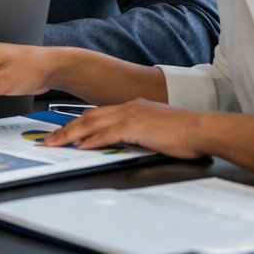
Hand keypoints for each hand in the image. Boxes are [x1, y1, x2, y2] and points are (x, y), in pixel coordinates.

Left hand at [43, 99, 208, 157]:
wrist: (202, 129)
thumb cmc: (186, 132)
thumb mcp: (156, 128)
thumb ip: (139, 131)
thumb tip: (127, 141)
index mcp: (133, 106)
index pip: (98, 114)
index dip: (78, 123)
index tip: (64, 131)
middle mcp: (128, 107)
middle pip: (88, 117)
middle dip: (66, 129)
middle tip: (50, 138)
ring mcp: (131, 115)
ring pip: (92, 124)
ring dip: (71, 135)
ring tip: (55, 143)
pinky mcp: (135, 127)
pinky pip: (106, 134)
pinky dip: (90, 140)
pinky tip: (80, 146)